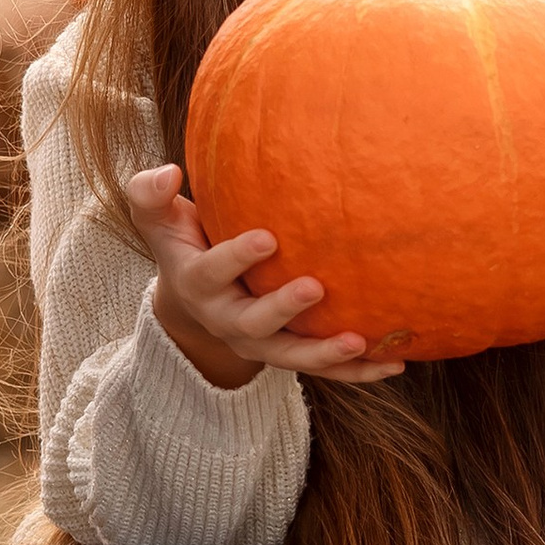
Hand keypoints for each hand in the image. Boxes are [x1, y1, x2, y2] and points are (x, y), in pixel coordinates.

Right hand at [125, 164, 406, 389]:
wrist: (195, 300)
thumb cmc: (185, 242)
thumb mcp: (158, 219)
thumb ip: (150, 194)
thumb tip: (167, 172)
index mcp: (198, 283)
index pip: (212, 272)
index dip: (236, 258)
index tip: (267, 236)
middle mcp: (228, 319)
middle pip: (252, 324)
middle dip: (282, 309)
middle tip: (314, 287)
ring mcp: (260, 343)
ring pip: (290, 357)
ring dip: (324, 353)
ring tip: (359, 340)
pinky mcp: (288, 354)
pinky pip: (324, 371)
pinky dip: (357, 372)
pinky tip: (395, 365)